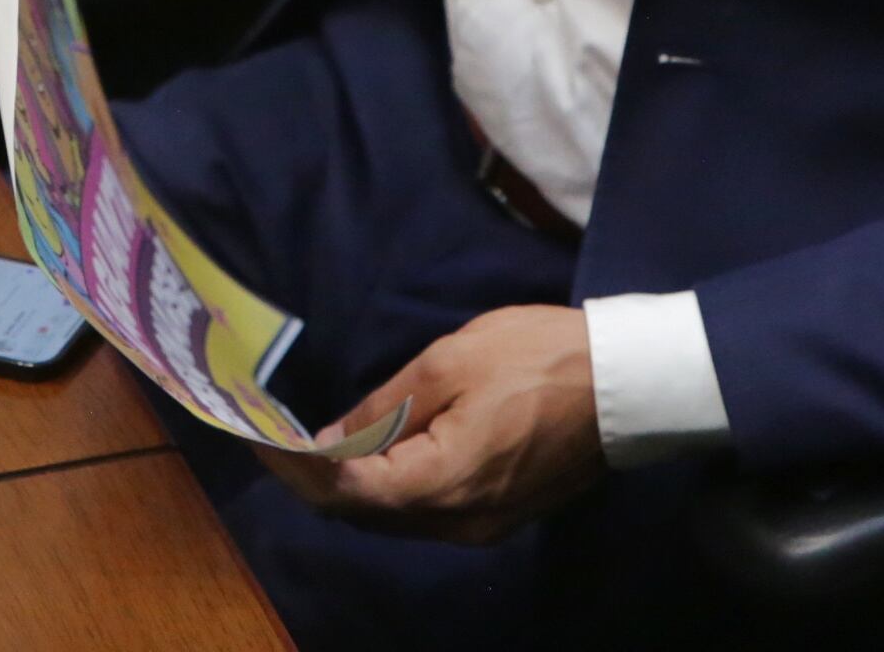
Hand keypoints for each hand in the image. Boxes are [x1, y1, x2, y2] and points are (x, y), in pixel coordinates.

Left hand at [261, 304, 606, 544]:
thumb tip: (329, 440)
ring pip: (392, 517)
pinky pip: (423, 512)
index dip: (297, 467)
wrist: (625, 383)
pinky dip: (387, 487)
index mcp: (442, 483)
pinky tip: (368, 455)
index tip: (258, 437)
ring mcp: (481, 525)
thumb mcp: (447, 363)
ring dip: (349, 485)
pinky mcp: (497, 516)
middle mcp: (457, 522)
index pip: (346, 490)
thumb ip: (383, 408)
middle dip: (315, 479)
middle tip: (275, 437)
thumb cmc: (536, 358)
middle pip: (365, 513)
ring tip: (310, 444)